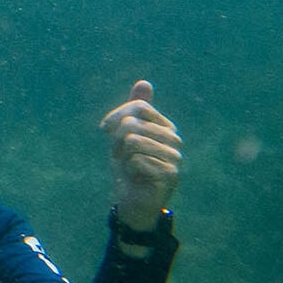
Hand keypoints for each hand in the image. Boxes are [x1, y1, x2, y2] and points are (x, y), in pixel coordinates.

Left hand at [99, 79, 181, 227]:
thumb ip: (135, 109)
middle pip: (131, 124)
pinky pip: (136, 160)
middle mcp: (174, 139)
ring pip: (132, 141)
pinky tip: (137, 178)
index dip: (114, 118)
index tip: (107, 132)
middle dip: (116, 142)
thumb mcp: (124, 134)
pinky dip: (129, 170)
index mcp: (165, 126)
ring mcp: (175, 157)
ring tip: (131, 167)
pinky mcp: (171, 174)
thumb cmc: (128, 166)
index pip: (137, 107)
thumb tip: (145, 81)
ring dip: (123, 157)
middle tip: (122, 157)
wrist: (132, 201)